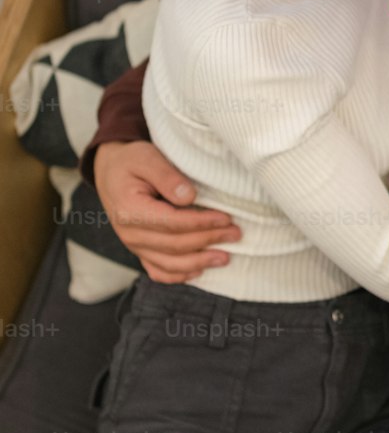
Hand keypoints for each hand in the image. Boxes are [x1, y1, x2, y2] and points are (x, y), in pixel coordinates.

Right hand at [93, 141, 240, 282]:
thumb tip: (189, 197)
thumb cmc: (131, 161)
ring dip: (199, 262)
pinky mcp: (139, 250)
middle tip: (235, 234)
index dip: (201, 223)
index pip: (172, 223)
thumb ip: (167, 176)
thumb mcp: (147, 157)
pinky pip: (158, 271)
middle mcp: (129, 233)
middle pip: (175, 245)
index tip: (226, 218)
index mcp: (130, 210)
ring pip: (169, 263)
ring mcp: (133, 245)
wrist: (110, 171)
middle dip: (208, 240)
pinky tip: (199, 271)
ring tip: (225, 257)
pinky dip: (179, 275)